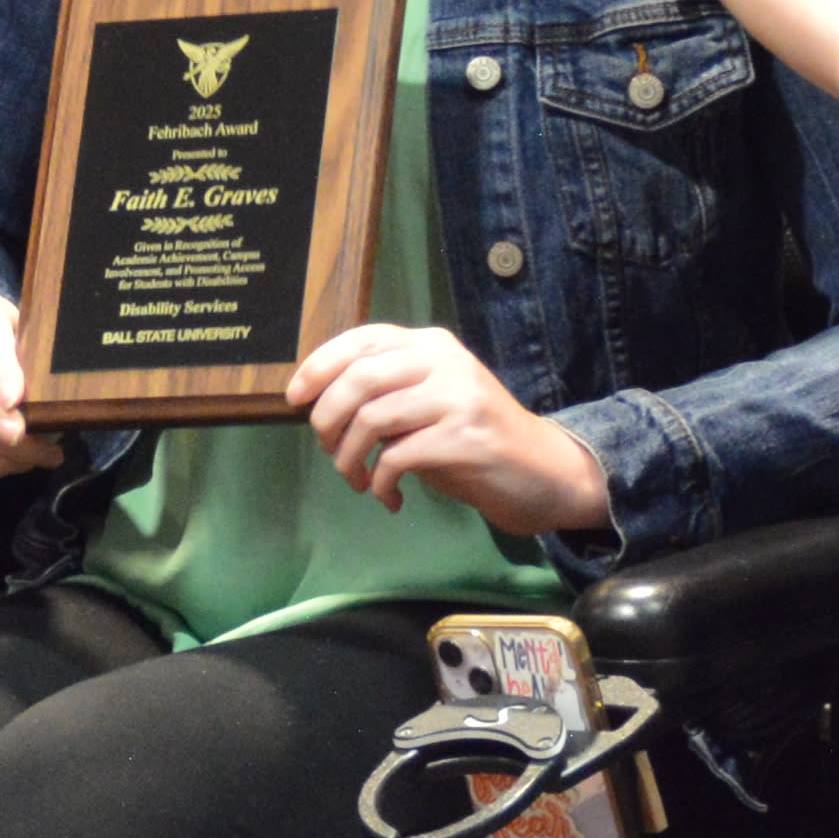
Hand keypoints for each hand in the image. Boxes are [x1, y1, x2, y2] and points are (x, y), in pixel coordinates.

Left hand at [289, 323, 610, 533]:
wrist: (543, 471)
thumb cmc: (473, 439)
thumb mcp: (427, 402)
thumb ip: (385, 393)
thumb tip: (317, 405)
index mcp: (431, 345)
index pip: (361, 340)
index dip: (319, 367)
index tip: (295, 398)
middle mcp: (445, 362)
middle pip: (359, 379)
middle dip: (328, 420)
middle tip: (329, 451)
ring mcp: (458, 397)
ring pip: (372, 418)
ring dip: (349, 458)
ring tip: (357, 481)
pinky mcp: (466, 438)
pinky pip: (397, 457)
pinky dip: (380, 482)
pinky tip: (388, 497)